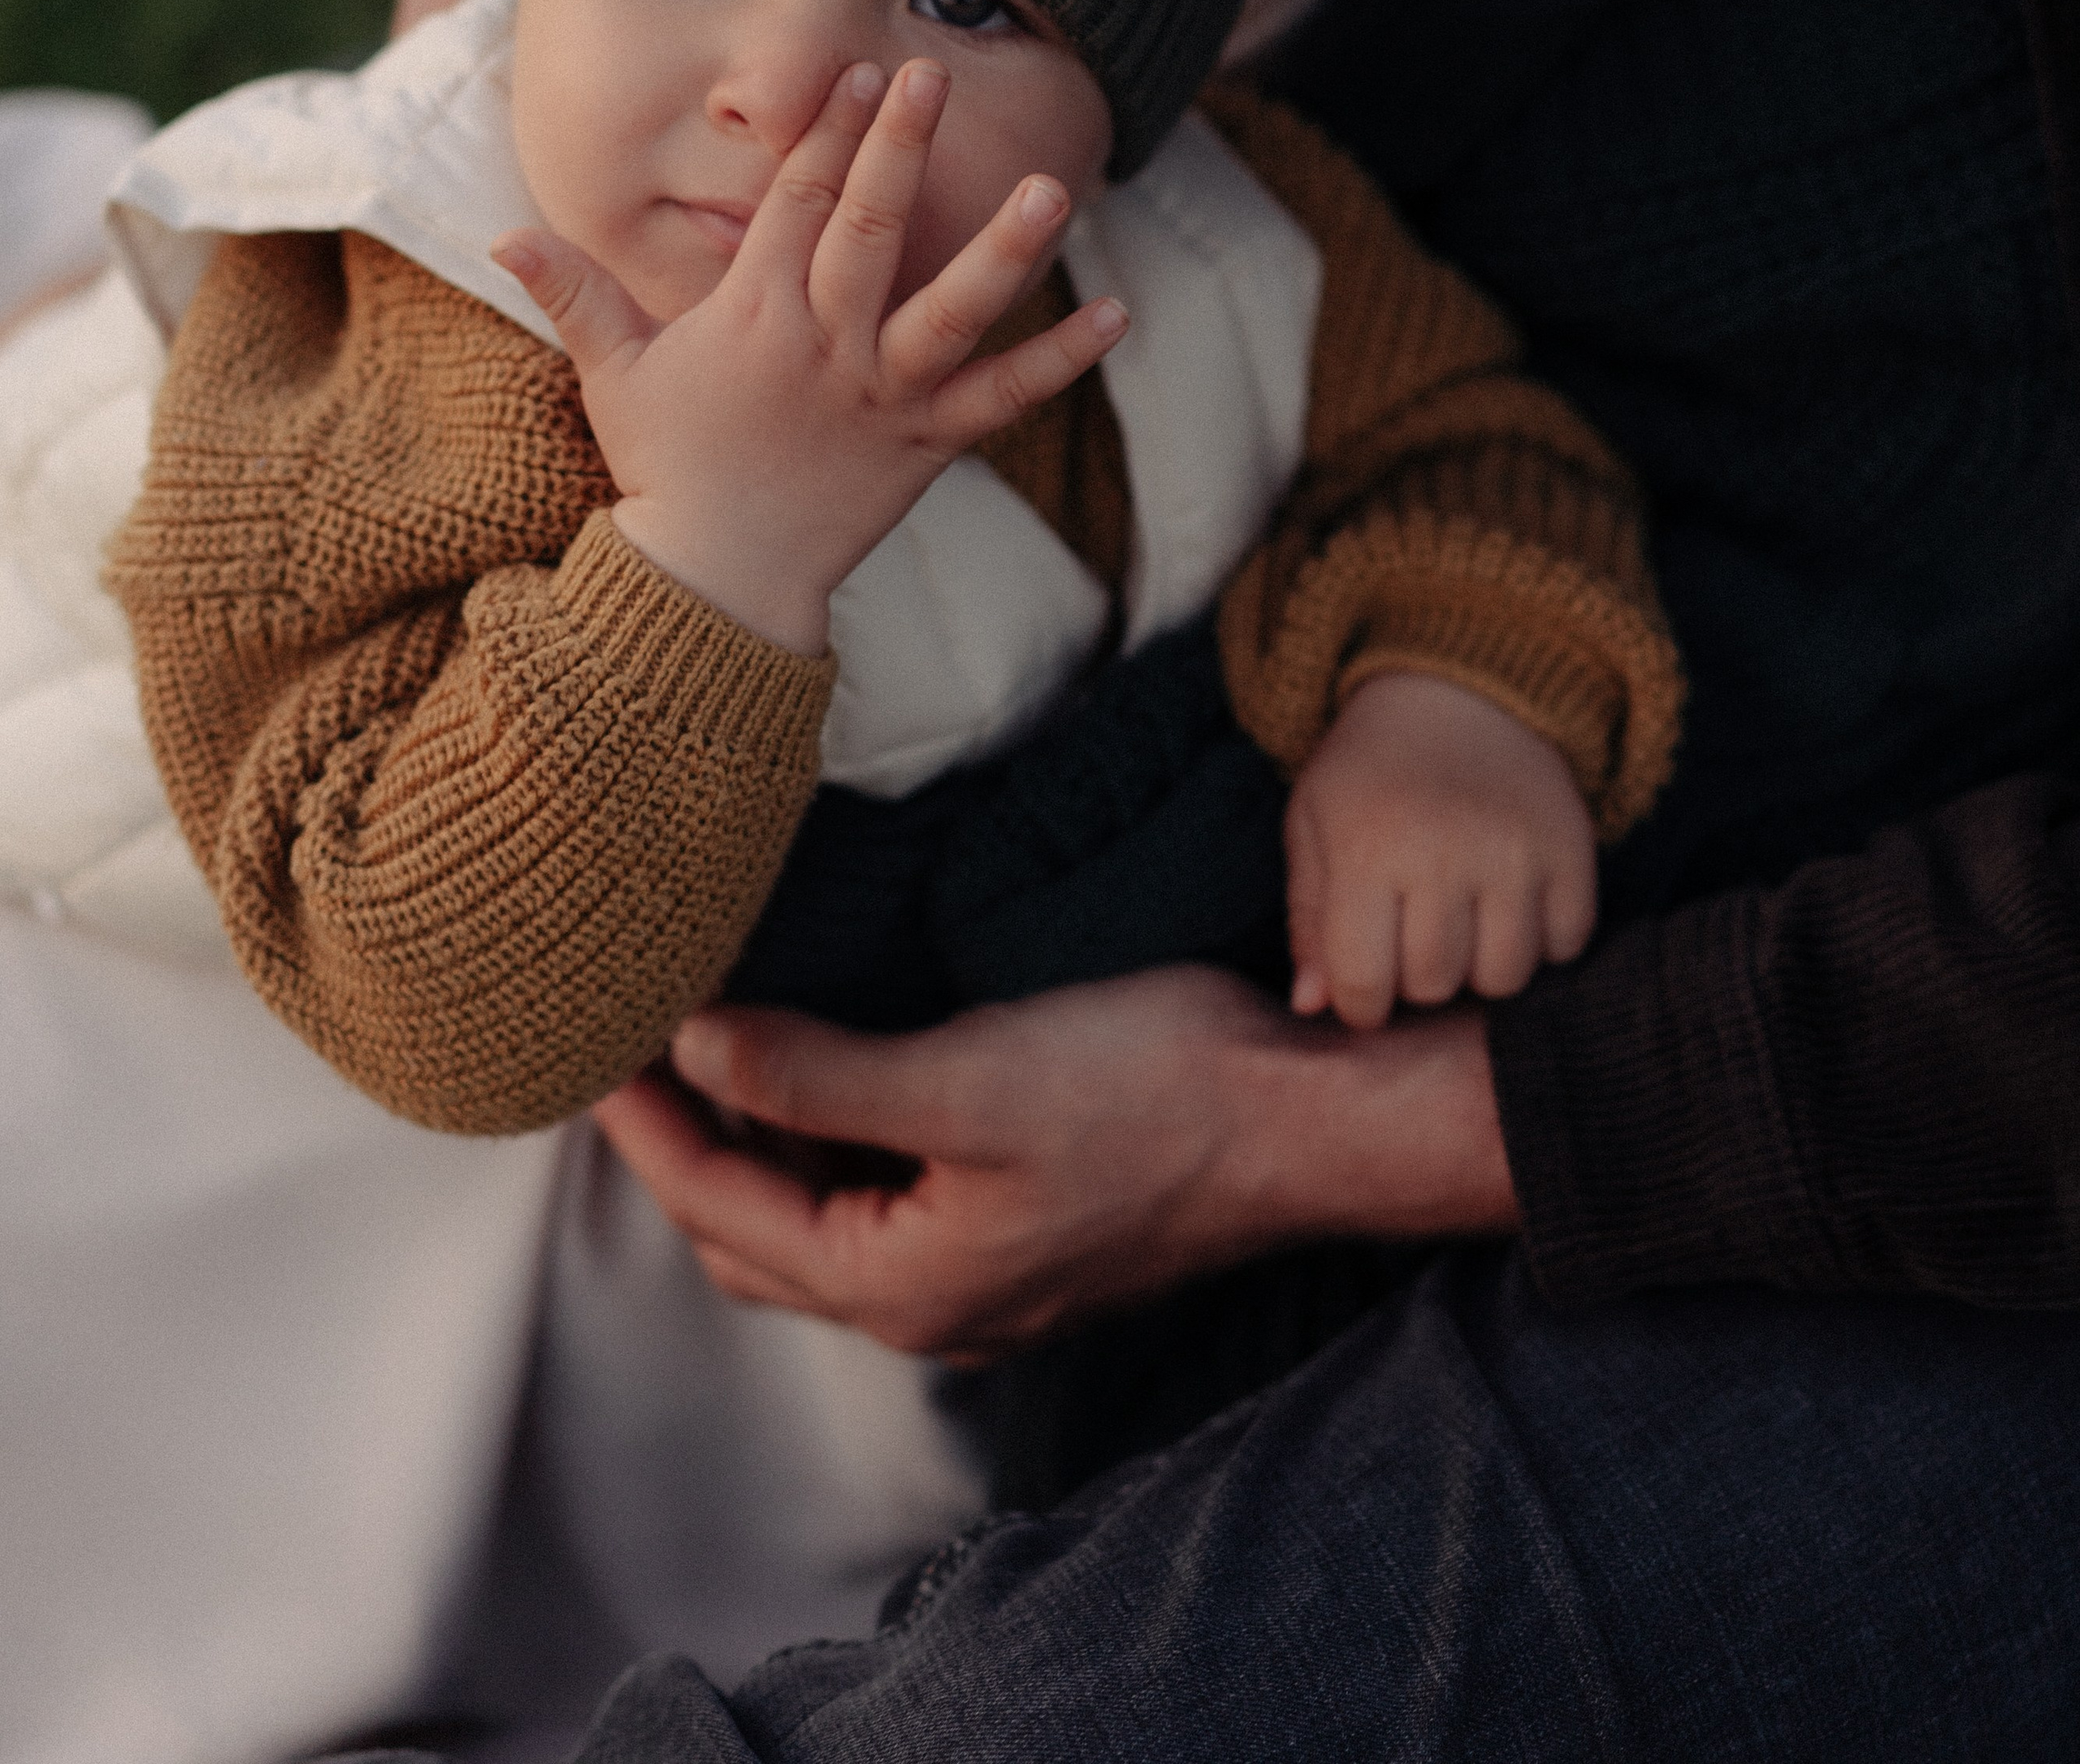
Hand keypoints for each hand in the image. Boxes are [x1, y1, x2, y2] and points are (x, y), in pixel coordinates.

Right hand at [494, 57, 1125, 652]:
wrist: (718, 579)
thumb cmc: (667, 468)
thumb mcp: (613, 376)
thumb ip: (573, 296)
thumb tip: (503, 235)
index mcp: (754, 314)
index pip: (793, 203)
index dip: (826, 134)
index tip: (858, 72)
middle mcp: (824, 344)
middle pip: (866, 229)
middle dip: (898, 149)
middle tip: (931, 77)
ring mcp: (881, 393)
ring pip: (951, 311)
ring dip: (1004, 248)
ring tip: (1056, 188)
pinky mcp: (926, 444)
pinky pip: (1003, 398)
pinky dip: (1059, 359)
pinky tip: (1117, 316)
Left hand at [591, 969, 1517, 1361]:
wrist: (1302, 1116)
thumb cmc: (1150, 1090)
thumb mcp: (964, 1076)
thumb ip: (819, 1075)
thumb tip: (694, 1049)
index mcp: (901, 1283)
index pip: (719, 1211)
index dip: (645, 1129)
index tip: (586, 1050)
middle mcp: (931, 1305)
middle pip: (752, 1240)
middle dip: (681, 1152)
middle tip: (629, 1052)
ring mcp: (982, 1277)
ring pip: (816, 1226)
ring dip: (754, 1148)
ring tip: (711, 1045)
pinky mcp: (1023, 1233)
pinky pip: (881, 1204)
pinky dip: (826, 1144)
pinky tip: (826, 1069)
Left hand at [1286, 674, 1596, 1029]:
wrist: (1458, 695)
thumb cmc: (1370, 772)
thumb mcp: (1313, 826)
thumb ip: (1308, 919)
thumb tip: (1313, 1005)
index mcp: (1367, 848)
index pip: (1363, 983)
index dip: (1358, 1002)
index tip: (1362, 981)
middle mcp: (1445, 854)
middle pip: (1434, 985)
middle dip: (1415, 976)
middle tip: (1411, 930)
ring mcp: (1517, 854)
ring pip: (1503, 978)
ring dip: (1478, 966)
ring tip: (1460, 919)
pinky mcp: (1572, 853)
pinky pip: (1563, 947)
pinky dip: (1539, 941)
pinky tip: (1509, 902)